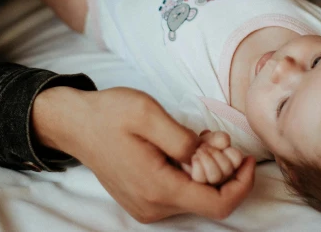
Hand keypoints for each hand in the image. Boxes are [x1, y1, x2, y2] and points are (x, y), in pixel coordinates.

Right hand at [32, 87, 255, 222]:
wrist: (74, 124)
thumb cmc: (109, 114)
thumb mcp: (148, 114)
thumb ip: (183, 139)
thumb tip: (207, 156)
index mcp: (158, 187)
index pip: (217, 205)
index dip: (242, 184)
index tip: (246, 156)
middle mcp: (153, 206)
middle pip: (209, 200)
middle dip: (222, 170)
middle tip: (215, 137)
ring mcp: (147, 206)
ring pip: (195, 196)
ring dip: (206, 170)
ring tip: (197, 138)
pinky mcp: (143, 200)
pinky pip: (179, 192)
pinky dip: (191, 172)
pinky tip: (182, 147)